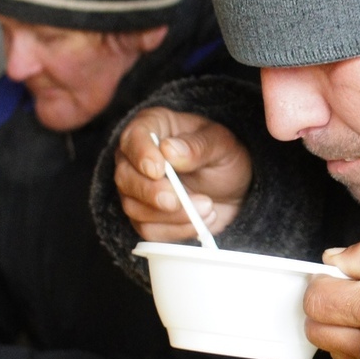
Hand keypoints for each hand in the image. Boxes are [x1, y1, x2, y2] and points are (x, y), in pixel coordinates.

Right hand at [114, 107, 251, 240]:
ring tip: (207, 208)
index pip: (133, 138)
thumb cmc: (224, 157)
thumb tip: (169, 150)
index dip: (141, 154)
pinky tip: (200, 222)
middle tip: (177, 199)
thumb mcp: (222, 144)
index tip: (158, 169)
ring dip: (170, 215)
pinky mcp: (146, 217)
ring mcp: (137, 189)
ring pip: (134, 207)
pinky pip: (148, 231)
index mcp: (153, 127)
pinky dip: (175, 231)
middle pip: (125, 177)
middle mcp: (136, 158)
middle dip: (151, 192)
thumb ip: (198, 146)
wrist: (233, 189)